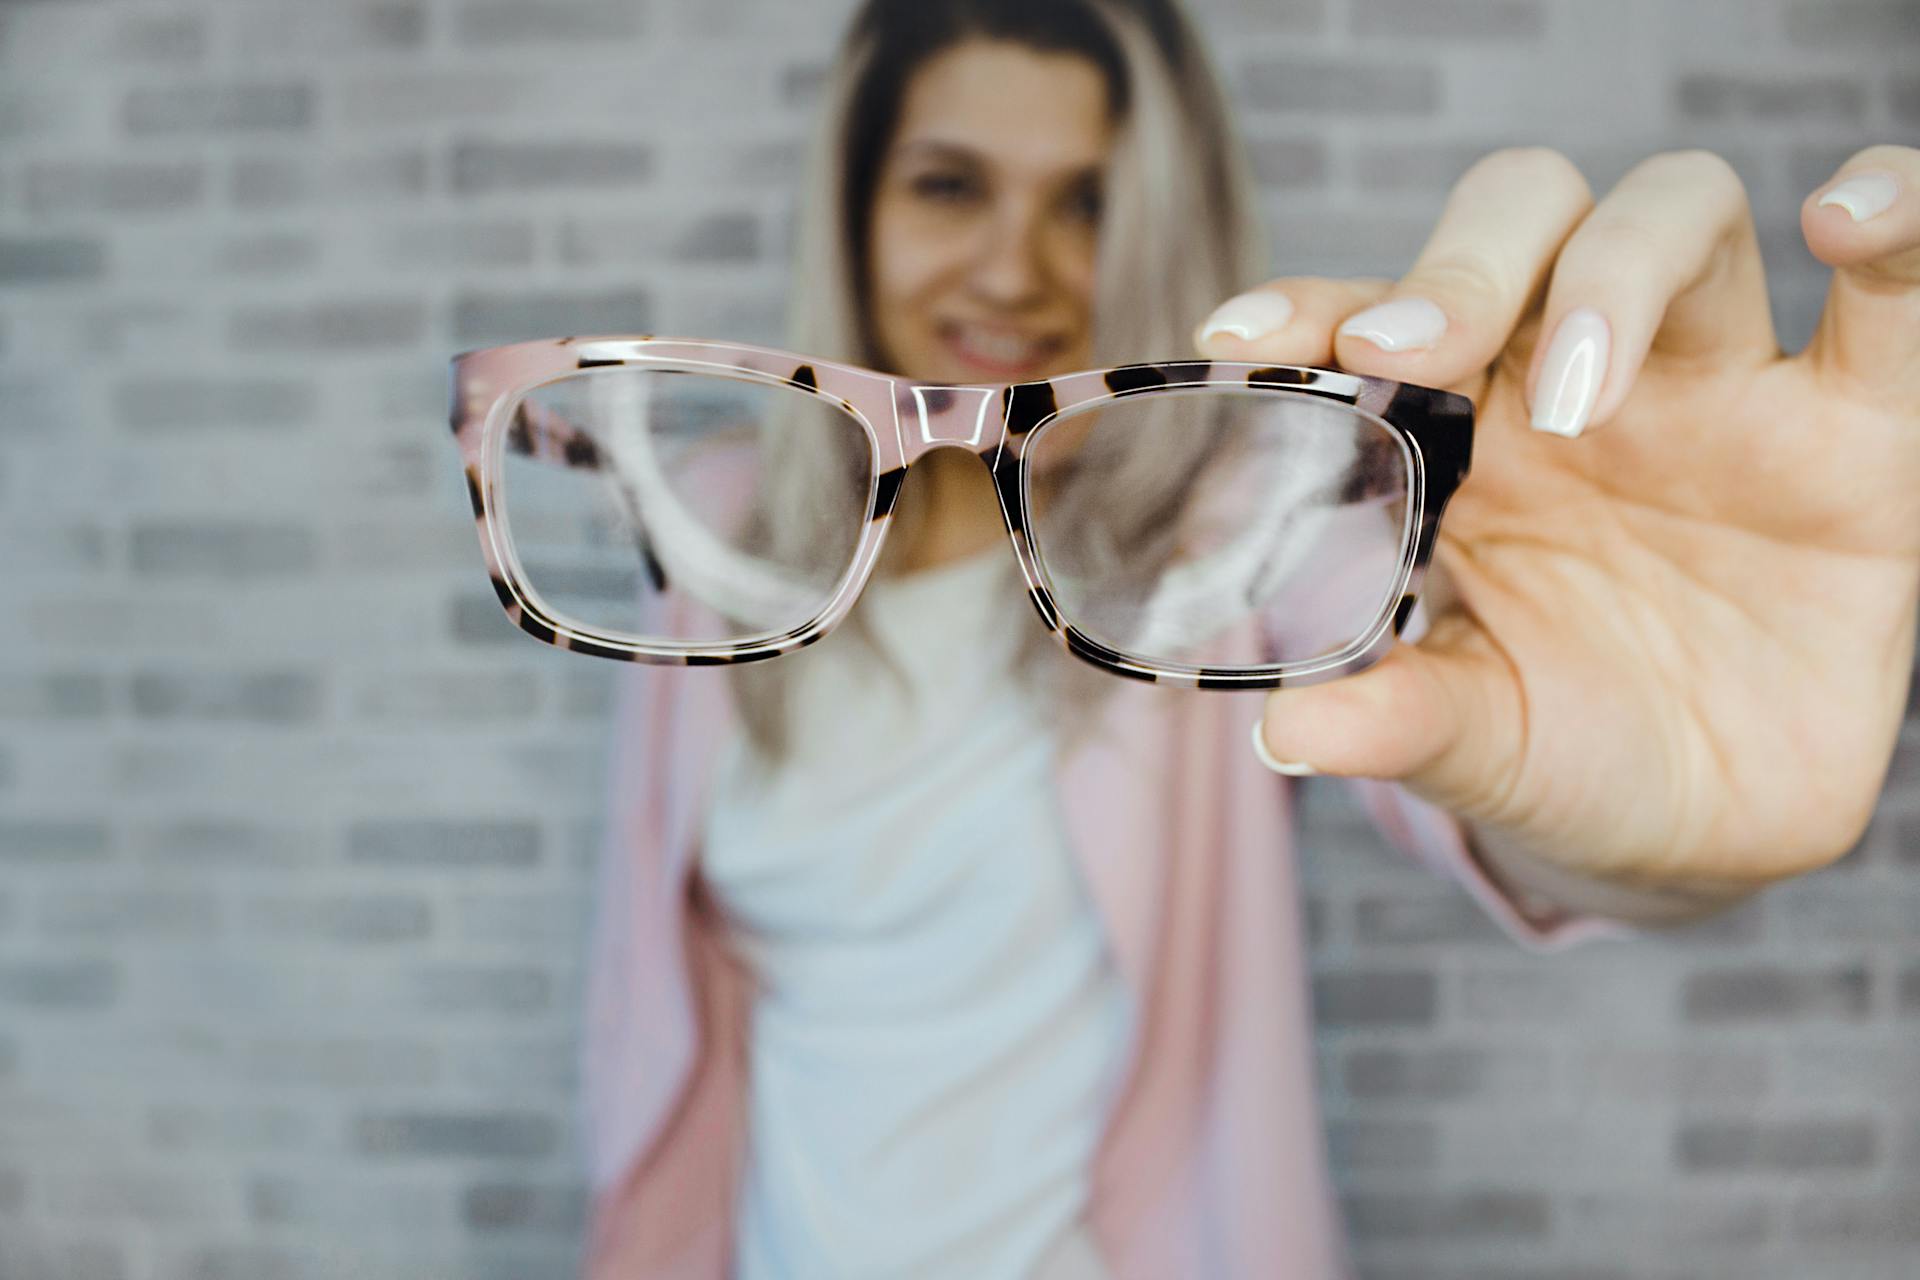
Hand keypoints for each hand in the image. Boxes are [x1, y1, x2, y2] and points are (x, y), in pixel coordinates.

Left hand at [1201, 146, 1919, 910]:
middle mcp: (1576, 381)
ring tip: (1579, 398)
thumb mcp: (1473, 741)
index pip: (1379, 318)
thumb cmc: (1560, 750)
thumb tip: (1287, 732)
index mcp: (1459, 436)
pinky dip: (1897, 217)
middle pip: (1523, 221)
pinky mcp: (1856, 431)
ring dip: (1615, 268)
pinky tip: (1847, 224)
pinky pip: (1899, 293)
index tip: (1240, 338)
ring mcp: (1716, 390)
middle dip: (1458, 264)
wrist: (1701, 828)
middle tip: (1404, 357)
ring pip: (1676, 213)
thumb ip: (1397, 720)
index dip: (1312, 303)